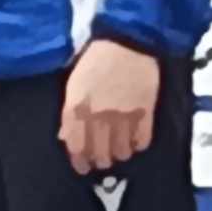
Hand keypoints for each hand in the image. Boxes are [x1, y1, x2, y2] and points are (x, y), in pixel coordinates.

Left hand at [59, 40, 159, 175]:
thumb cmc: (95, 61)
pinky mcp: (145, 113)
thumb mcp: (74, 84)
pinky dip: (138, 145)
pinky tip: (135, 141)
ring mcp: (123, 116)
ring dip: (119, 154)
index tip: (82, 167)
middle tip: (102, 161)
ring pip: (121, 152)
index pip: (76, 146)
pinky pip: (142, 141)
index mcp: (77, 108)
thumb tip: (66, 137)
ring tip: (119, 151)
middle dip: (99, 161)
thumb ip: (69, 113)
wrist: (126, 43)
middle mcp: (98, 117)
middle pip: (99, 153)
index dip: (79, 161)